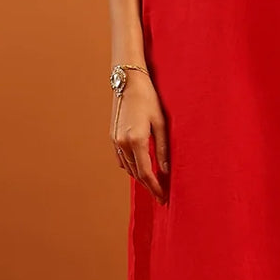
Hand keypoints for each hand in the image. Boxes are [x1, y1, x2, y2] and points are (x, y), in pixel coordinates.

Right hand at [110, 73, 168, 202]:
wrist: (127, 80)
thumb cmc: (148, 98)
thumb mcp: (160, 122)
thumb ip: (163, 148)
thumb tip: (166, 170)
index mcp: (136, 140)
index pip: (146, 173)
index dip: (155, 188)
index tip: (164, 199)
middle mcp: (123, 143)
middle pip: (136, 174)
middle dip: (149, 186)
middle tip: (162, 195)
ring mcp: (115, 140)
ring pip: (128, 168)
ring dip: (140, 177)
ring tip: (154, 183)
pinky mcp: (113, 136)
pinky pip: (122, 159)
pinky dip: (132, 167)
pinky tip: (141, 168)